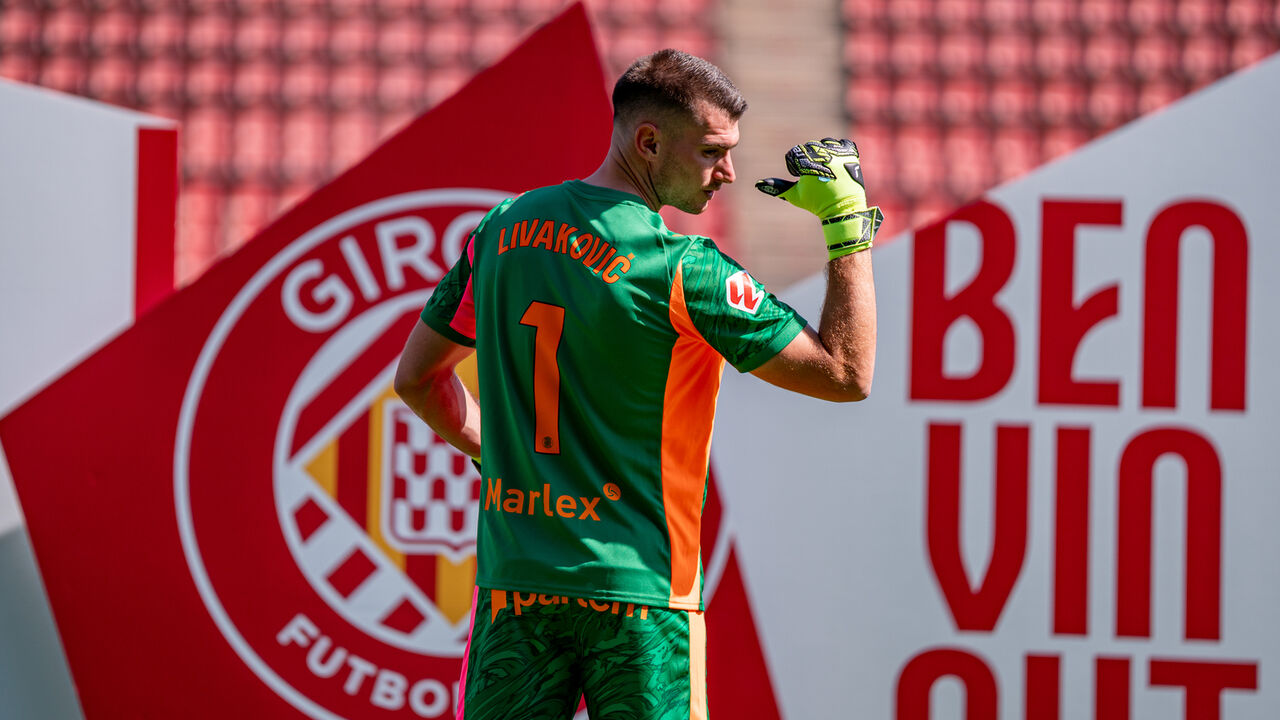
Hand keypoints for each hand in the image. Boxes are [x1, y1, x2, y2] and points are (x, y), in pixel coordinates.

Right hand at [756, 138, 883, 258]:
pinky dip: (838, 151)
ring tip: (826, 169)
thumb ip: (777, 187)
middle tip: (815, 176)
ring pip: (825, 143)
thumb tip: (757, 184)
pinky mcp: (851, 153)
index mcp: (807, 163)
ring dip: (823, 154)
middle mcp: (822, 155)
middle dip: (809, 160)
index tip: (801, 177)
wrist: (842, 208)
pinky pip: (841, 143)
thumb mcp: (794, 195)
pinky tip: (836, 164)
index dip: (795, 167)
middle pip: (809, 147)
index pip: (794, 153)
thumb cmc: (816, 203)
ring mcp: (838, 153)